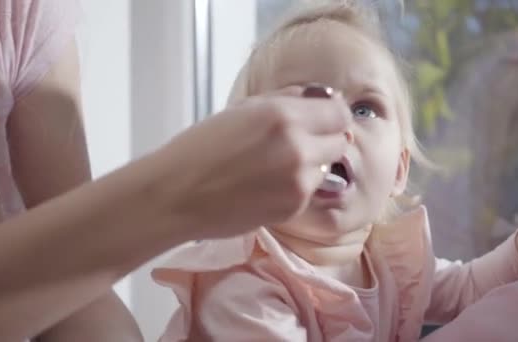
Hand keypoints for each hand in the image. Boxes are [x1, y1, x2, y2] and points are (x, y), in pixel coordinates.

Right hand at [159, 86, 349, 239]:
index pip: (340, 112)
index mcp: (284, 116)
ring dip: (311, 164)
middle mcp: (298, 148)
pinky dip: (297, 187)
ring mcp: (298, 182)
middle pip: (340, 141)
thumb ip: (286, 99)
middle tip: (299, 142)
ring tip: (276, 166)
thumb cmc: (200, 149)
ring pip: (326, 168)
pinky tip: (268, 185)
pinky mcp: (293, 208)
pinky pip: (310, 191)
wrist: (176, 195)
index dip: (332, 114)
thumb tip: (319, 98)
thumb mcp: (242, 109)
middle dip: (324, 139)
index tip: (322, 118)